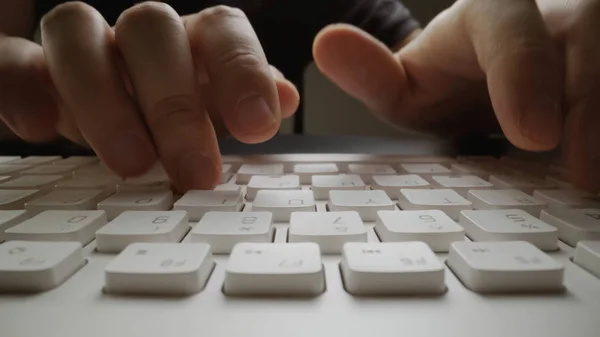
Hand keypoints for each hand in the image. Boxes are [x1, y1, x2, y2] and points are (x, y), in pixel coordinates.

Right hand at [0, 2, 298, 191]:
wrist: (112, 114)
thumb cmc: (174, 115)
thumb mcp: (216, 114)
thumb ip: (245, 102)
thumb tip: (285, 97)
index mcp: (192, 42)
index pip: (222, 31)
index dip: (242, 72)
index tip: (259, 126)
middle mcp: (139, 38)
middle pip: (150, 30)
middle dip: (175, 103)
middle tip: (197, 171)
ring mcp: (84, 49)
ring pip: (76, 31)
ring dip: (104, 99)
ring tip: (130, 165)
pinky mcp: (30, 71)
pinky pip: (12, 62)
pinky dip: (21, 88)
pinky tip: (41, 129)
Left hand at [313, 0, 599, 191]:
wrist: (478, 82)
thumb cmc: (442, 83)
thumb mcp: (402, 86)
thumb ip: (370, 72)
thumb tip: (327, 43)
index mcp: (491, 15)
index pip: (512, 22)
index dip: (526, 72)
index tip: (532, 135)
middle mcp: (547, 19)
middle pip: (588, 37)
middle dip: (590, 103)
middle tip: (583, 175)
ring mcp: (583, 43)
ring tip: (592, 182)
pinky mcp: (595, 71)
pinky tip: (591, 172)